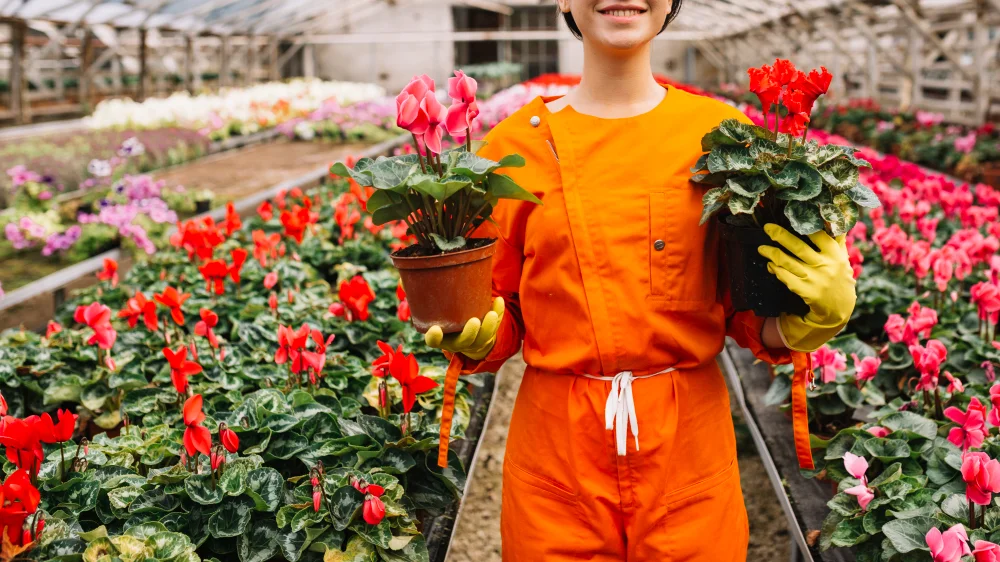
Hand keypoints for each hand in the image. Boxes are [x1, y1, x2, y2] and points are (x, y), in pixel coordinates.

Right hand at [424, 297, 504, 359]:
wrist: (465, 333)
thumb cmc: (443, 316)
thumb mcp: (431, 310)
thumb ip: (421, 297)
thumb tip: (406, 278)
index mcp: (440, 337)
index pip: (433, 341)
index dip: (434, 338)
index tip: (435, 329)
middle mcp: (457, 342)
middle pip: (464, 342)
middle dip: (470, 333)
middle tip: (474, 321)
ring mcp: (474, 340)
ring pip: (483, 339)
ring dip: (489, 327)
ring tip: (492, 313)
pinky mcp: (488, 335)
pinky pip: (496, 328)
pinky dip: (500, 314)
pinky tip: (498, 301)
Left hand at [757, 224, 855, 351]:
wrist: (840, 308)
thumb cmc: (838, 277)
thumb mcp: (842, 258)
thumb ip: (836, 240)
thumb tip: (831, 217)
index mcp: (835, 254)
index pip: (819, 235)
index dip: (805, 226)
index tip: (791, 217)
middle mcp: (826, 265)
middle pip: (799, 247)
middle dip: (781, 235)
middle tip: (767, 228)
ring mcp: (815, 280)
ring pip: (788, 263)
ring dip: (772, 254)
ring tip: (761, 248)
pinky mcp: (806, 292)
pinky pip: (786, 278)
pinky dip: (776, 270)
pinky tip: (770, 265)